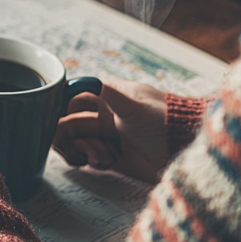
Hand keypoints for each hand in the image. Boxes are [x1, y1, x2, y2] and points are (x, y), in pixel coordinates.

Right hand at [53, 79, 168, 183]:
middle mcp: (106, 116)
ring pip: (77, 142)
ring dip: (82, 149)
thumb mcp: (134, 105)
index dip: (62, 108)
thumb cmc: (166, 123)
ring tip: (100, 156)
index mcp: (109, 97)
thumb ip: (106, 93)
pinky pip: (90, 158)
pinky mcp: (114, 157)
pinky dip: (91, 161)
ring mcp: (109, 136)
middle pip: (70, 122)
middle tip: (71, 146)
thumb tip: (82, 79)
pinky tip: (106, 162)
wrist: (186, 151)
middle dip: (68, 135)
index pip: (75, 98)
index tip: (54, 119)